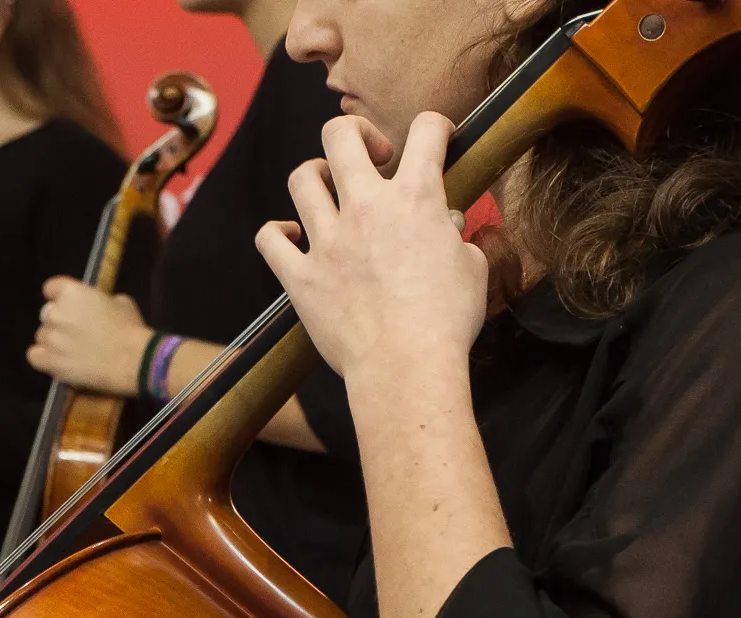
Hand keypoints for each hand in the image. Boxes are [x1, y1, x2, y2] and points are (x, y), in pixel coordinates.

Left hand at [25, 277, 151, 395]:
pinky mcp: (49, 361)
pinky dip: (44, 358)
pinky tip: (58, 360)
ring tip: (72, 351)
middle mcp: (55, 312)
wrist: (133, 361)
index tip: (69, 306)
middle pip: (46, 314)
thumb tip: (96, 305)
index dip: (60, 297)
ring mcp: (50, 338)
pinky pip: (34, 356)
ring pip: (42, 336)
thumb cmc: (130, 329)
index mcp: (71, 292)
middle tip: (76, 332)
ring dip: (53, 341)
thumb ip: (99, 300)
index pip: (51, 288)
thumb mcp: (120, 302)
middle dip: (59, 321)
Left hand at [256, 113, 485, 388]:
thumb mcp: (471, 267)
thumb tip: (446, 228)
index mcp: (415, 198)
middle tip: (373, 157)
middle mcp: (365, 208)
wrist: (407, 367)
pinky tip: (292, 238)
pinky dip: (277, 234)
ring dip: (315, 176)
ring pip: (301, 179)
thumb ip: (455, 236)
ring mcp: (327, 241)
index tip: (436, 142)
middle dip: (357, 134)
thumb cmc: (447, 322)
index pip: (426, 130)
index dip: (435, 127)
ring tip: (329, 190)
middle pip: (340, 135)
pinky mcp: (300, 276)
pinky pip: (269, 239)